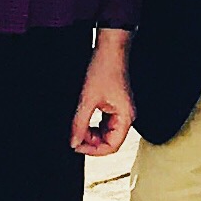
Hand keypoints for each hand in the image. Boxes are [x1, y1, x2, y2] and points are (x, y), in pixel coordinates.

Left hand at [69, 32, 135, 157]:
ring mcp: (121, 111)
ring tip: (77, 126)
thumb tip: (73, 142)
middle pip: (109, 141)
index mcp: (125, 118)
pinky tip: (83, 119)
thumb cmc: (104, 69)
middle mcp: (126, 117)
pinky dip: (93, 124)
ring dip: (90, 133)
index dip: (93, 150)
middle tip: (74, 136)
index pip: (111, 146)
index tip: (76, 146)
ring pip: (105, 133)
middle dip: (90, 141)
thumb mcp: (87, 99)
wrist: (110, 49)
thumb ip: (79, 124)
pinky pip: (104, 123)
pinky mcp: (115, 106)